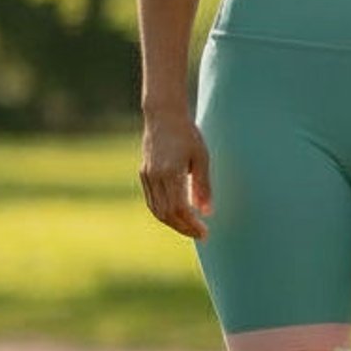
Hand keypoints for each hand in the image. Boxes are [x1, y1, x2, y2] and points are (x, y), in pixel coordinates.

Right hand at [138, 112, 211, 239]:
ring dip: (173, 222)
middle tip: (200, 234)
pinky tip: (177, 214)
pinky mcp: (144, 173)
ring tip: (190, 227)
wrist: (163, 116)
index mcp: (170, 173)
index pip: (179, 209)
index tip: (204, 232)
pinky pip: (152, 200)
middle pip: (166, 214)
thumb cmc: (187, 135)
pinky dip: (164, 212)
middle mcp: (155, 177)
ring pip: (156, 210)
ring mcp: (147, 176)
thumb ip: (203, 186)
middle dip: (183, 227)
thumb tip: (207, 212)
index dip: (191, 224)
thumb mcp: (202, 158)